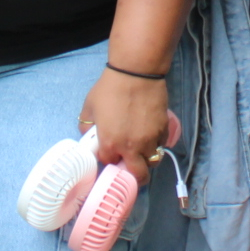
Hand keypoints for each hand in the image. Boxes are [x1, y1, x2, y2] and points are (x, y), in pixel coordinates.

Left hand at [78, 68, 170, 182]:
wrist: (136, 73)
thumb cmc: (110, 89)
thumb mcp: (89, 107)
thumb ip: (86, 126)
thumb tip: (89, 135)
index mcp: (110, 144)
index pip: (109, 164)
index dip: (108, 160)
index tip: (109, 155)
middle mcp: (131, 148)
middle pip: (139, 176)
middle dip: (135, 177)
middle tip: (131, 167)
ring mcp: (150, 140)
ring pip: (152, 162)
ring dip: (146, 159)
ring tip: (141, 149)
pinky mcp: (163, 130)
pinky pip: (161, 145)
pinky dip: (156, 144)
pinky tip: (150, 134)